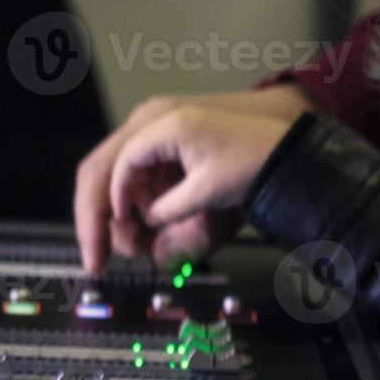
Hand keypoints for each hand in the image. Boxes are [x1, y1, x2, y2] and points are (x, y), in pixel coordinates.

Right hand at [73, 86, 314, 272]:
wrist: (283, 146)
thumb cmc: (252, 161)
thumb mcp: (208, 192)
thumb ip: (167, 212)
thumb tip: (141, 233)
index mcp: (163, 124)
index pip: (117, 166)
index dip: (109, 206)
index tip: (112, 240)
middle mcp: (151, 120)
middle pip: (101, 167)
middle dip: (97, 215)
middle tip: (96, 259)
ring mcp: (156, 130)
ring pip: (116, 173)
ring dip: (119, 211)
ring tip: (134, 245)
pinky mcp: (165, 143)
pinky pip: (137, 174)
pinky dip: (138, 202)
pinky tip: (147, 225)